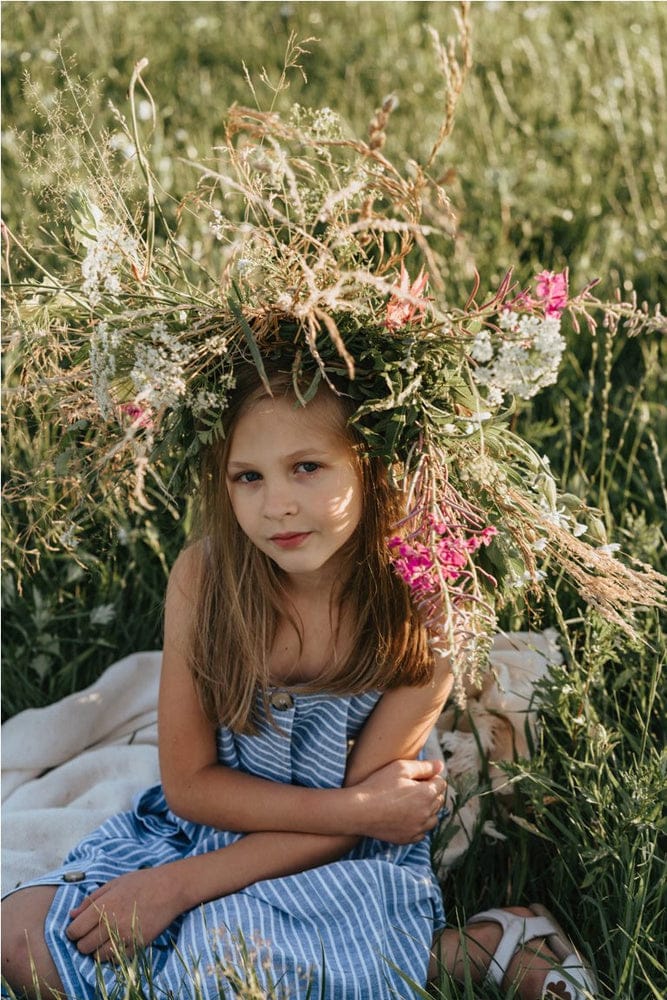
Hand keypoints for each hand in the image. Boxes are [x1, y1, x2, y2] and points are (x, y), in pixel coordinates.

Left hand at [66, 867, 184, 961]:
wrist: (170, 889)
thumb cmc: (141, 882)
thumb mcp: (113, 883)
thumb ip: (90, 899)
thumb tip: (71, 914)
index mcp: (103, 906)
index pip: (75, 930)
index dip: (73, 931)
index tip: (78, 928)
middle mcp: (112, 923)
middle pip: (84, 947)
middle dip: (83, 942)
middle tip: (90, 934)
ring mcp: (125, 936)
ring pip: (97, 956)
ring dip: (96, 950)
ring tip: (103, 940)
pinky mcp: (137, 945)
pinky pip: (116, 959)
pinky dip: (112, 954)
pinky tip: (116, 942)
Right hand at [354, 758, 446, 843]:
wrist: (359, 810)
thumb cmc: (379, 785)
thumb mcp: (400, 768)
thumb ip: (424, 766)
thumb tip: (440, 765)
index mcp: (427, 794)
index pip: (441, 783)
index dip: (429, 777)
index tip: (415, 777)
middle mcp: (427, 813)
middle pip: (438, 800)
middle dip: (430, 792)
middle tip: (410, 788)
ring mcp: (418, 828)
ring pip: (433, 818)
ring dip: (427, 810)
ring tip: (410, 802)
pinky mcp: (408, 839)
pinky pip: (422, 832)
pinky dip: (418, 825)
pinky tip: (405, 817)